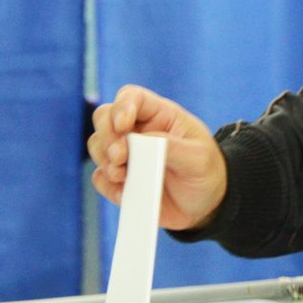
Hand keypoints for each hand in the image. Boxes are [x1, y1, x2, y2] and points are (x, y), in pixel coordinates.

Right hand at [88, 84, 228, 230]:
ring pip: (97, 146)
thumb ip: (173, 148)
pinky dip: (107, 186)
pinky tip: (124, 194)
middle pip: (104, 117)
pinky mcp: (120, 180)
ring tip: (123, 176)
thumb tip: (141, 143)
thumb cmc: (205, 172)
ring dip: (104, 160)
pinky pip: (100, 178)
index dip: (122, 106)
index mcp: (160, 115)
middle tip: (120, 156)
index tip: (123, 125)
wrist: (205, 205)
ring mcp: (126, 155)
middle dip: (107, 135)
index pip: (132, 97)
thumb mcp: (198, 159)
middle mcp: (138, 131)